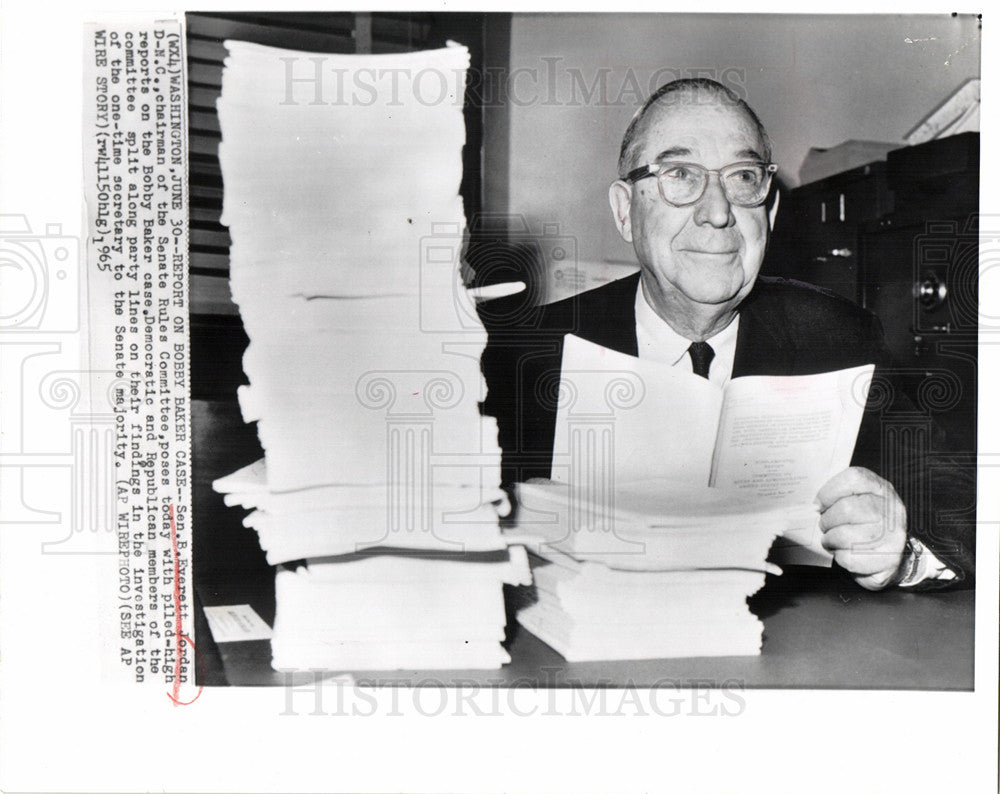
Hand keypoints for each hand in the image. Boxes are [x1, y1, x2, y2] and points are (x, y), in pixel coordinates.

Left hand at [816, 467, 907, 590]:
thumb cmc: (865, 523)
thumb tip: (815, 506)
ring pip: (846, 536)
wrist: (889, 552)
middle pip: (847, 509)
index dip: (829, 492)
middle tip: (825, 526)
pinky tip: (843, 552)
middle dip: (827, 520)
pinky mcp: (888, 559)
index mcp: (880, 489)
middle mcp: (891, 509)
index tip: (819, 504)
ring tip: (831, 540)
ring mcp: (893, 535)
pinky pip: (851, 558)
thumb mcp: (856, 500)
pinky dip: (839, 556)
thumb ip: (837, 496)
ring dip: (831, 540)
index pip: (854, 479)